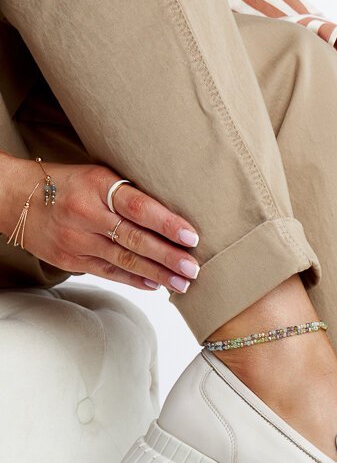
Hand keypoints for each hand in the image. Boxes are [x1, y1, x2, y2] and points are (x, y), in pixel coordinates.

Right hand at [0, 155, 199, 291]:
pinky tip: (155, 286)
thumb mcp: (97, 177)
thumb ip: (129, 194)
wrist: (14, 196)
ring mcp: (78, 240)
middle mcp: (87, 214)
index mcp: (97, 186)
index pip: (139, 207)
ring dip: (158, 274)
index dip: (167, 223)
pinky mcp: (71, 260)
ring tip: (182, 283)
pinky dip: (135, 280)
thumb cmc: (66, 183)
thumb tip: (172, 217)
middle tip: (193, 268)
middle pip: (135, 239)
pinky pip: (109, 273)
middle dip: (169, 257)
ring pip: (125, 261)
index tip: (191, 237)